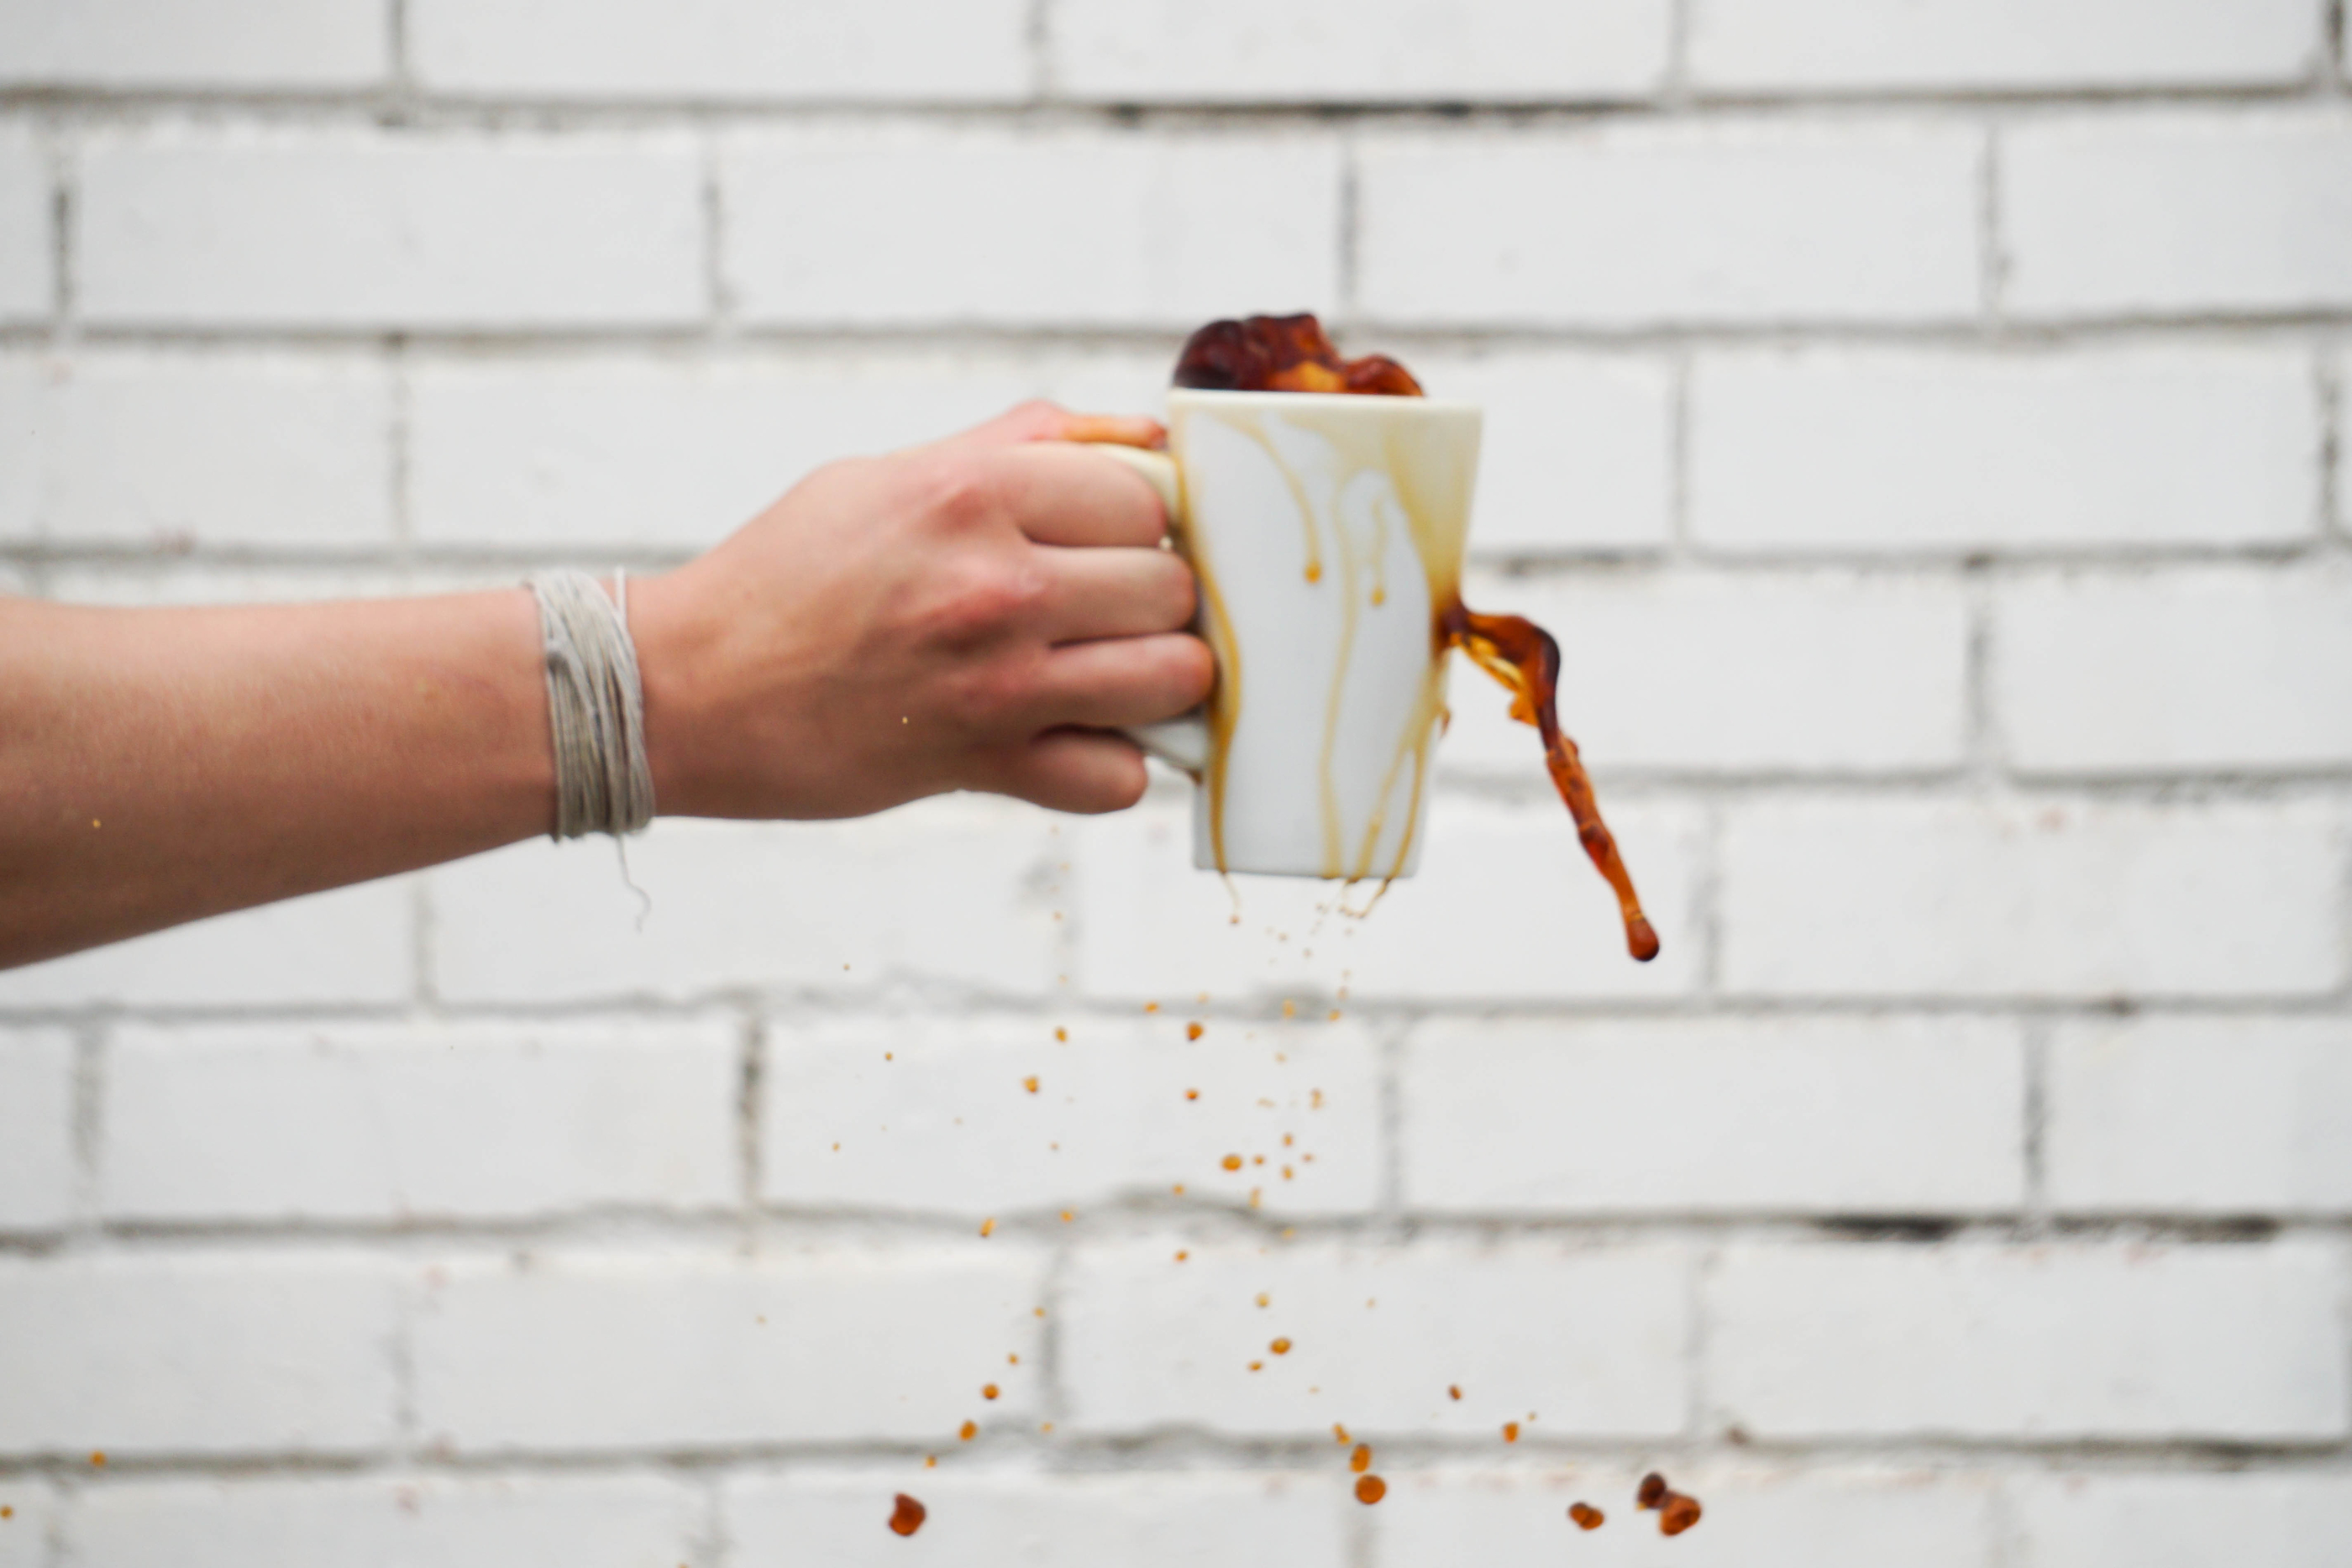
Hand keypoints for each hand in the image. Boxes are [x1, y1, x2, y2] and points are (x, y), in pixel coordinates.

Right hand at [630, 402, 1211, 820]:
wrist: (682, 689)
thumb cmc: (782, 577)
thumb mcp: (886, 474)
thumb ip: (1015, 446)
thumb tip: (1133, 436)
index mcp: (972, 493)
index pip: (1147, 496)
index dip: (1140, 522)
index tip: (1111, 541)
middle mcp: (996, 583)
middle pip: (1172, 588)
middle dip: (1155, 599)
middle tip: (1107, 611)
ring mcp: (997, 681)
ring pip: (1171, 678)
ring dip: (1156, 680)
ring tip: (1110, 672)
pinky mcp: (984, 764)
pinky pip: (1117, 779)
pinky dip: (1109, 767)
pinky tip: (1072, 741)